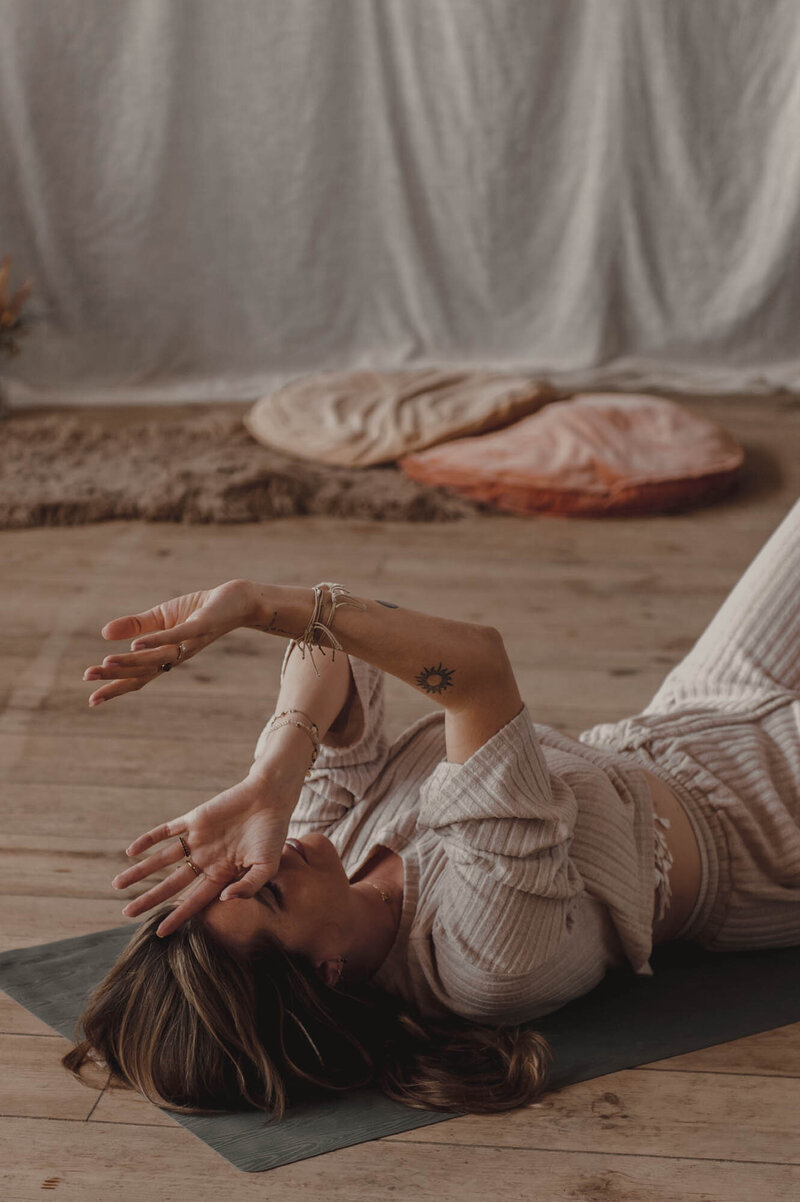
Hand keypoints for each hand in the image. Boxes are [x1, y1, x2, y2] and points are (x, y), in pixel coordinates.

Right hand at [83, 578, 255, 705]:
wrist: (236, 599)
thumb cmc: (198, 609)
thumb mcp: (161, 616)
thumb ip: (135, 626)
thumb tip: (104, 634)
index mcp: (166, 656)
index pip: (138, 676)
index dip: (116, 687)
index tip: (91, 701)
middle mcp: (177, 656)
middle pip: (143, 672)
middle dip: (115, 676)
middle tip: (88, 676)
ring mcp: (189, 643)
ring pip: (156, 658)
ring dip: (131, 662)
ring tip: (105, 663)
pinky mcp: (199, 627)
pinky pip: (176, 637)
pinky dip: (156, 641)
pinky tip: (136, 645)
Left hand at [111, 772, 298, 937]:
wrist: (270, 798)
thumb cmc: (273, 834)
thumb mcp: (267, 867)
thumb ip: (248, 886)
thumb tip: (224, 900)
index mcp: (223, 874)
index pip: (194, 900)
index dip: (177, 916)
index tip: (160, 933)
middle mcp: (206, 859)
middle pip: (171, 884)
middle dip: (149, 899)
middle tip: (126, 914)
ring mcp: (198, 839)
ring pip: (163, 859)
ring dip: (141, 872)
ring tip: (117, 884)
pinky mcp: (194, 819)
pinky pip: (166, 831)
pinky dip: (149, 840)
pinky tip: (131, 850)